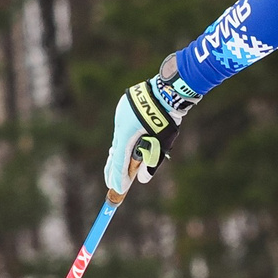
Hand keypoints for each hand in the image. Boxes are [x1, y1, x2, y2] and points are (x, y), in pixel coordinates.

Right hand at [105, 57, 197, 195]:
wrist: (167, 89)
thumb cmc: (167, 117)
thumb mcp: (163, 143)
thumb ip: (152, 163)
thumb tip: (143, 180)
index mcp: (126, 134)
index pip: (119, 161)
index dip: (118, 177)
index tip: (118, 189)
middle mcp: (119, 125)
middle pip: (115, 152)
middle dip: (113, 169)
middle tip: (111, 183)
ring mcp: (120, 115)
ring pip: (118, 139)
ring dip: (118, 154)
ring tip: (115, 168)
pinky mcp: (124, 108)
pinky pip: (122, 128)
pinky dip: (123, 140)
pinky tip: (124, 146)